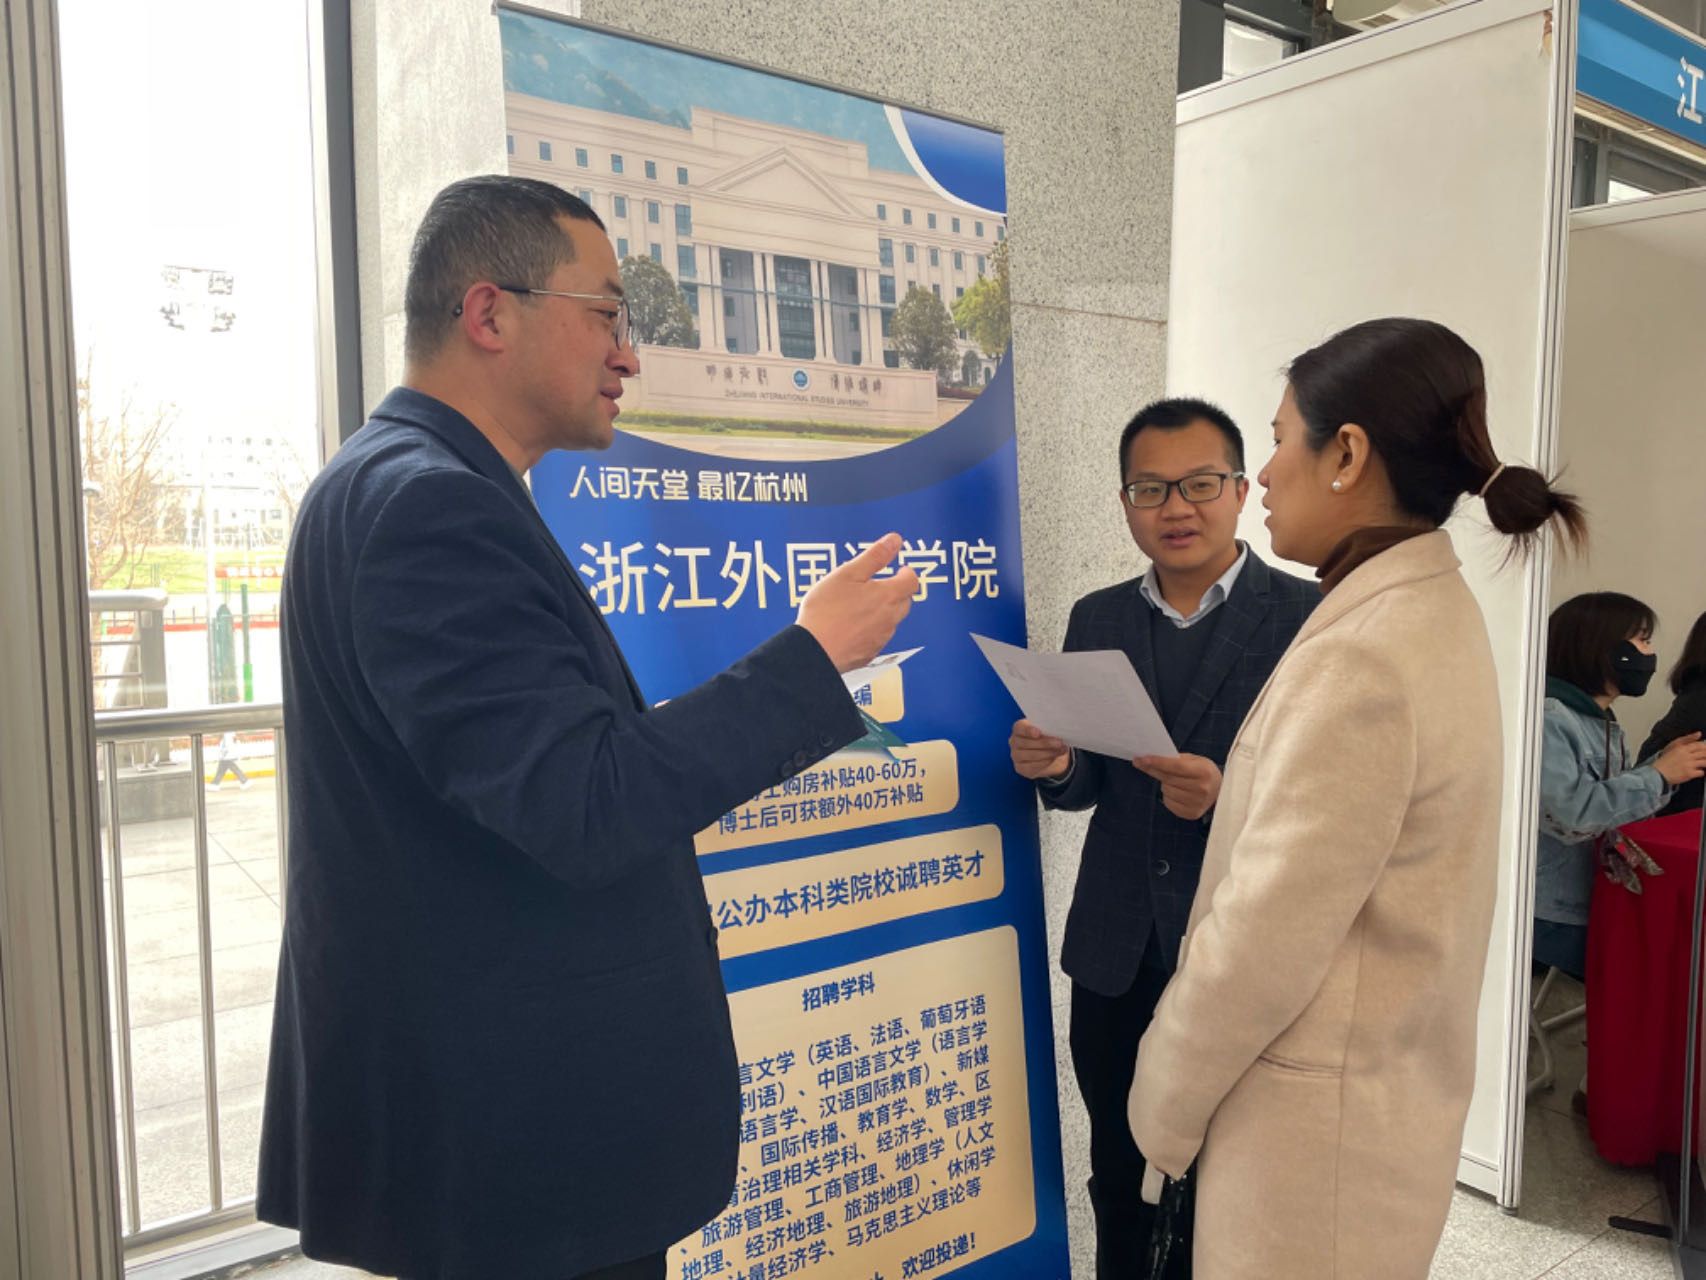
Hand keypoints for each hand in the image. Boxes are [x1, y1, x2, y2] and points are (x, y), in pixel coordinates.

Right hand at [796, 533, 919, 672]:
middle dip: (896, 591)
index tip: (900, 569)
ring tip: (859, 605)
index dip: (907, 573)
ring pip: (891, 621)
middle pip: (904, 602)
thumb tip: (894, 541)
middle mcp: (889, 619)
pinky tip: (851, 626)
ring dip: (883, 611)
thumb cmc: (826, 610)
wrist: (813, 650)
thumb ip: (874, 556)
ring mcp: (880, 639)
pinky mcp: (869, 654)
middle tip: (880, 585)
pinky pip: (876, 638)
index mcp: (887, 596)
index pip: (911, 582)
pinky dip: (870, 629)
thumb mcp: (848, 574)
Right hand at [1010, 719, 1070, 780]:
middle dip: (1044, 743)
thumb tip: (1056, 732)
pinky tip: (1053, 759)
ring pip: (1030, 755)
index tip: (1038, 733)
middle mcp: (1014, 741)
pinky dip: (1044, 763)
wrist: (1049, 754)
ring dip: (1047, 753)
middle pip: (1026, 743)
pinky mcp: (1020, 768)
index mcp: (1019, 728)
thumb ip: (1049, 730)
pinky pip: (1032, 767)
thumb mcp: (1048, 730)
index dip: (1028, 730)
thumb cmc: (1046, 737)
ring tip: (1060, 750)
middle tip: (1059, 743)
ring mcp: (1015, 756)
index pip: (1019, 728)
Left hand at [1133, 753, 1221, 820]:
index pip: (1175, 767)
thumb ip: (1177, 760)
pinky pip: (1168, 803)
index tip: (1141, 758)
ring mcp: (1197, 803)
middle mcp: (1202, 789)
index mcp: (1204, 772)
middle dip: (1154, 770)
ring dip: (1164, 784)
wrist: (1221, 792)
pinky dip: (1168, 796)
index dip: (1157, 762)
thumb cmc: (1204, 772)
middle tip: (1142, 762)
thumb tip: (1152, 759)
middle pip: (1168, 779)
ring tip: (1174, 781)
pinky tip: (1177, 792)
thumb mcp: (1196, 760)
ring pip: (1166, 791)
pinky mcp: (1192, 814)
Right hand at [1654, 732, 1705, 786]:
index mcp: (1682, 748)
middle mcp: (1687, 756)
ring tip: (1702, 764)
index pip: (1699, 745)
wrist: (1657, 773)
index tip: (1704, 749)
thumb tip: (1699, 733)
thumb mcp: (1673, 745)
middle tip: (1703, 757)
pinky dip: (1701, 772)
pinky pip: (1701, 772)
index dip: (1704, 747)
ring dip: (1705, 763)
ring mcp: (1688, 765)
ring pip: (1705, 762)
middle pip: (1704, 753)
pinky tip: (1698, 771)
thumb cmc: (1664, 760)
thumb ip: (1687, 739)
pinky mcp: (1689, 774)